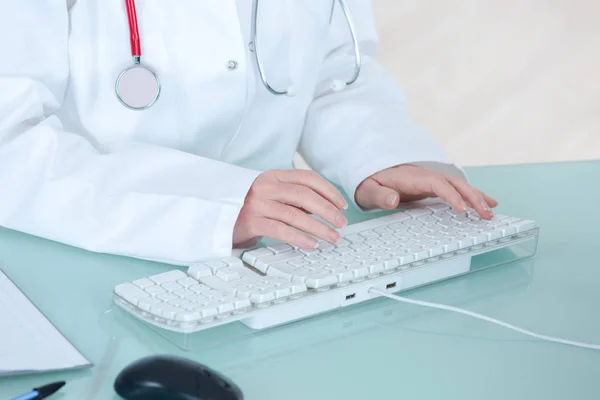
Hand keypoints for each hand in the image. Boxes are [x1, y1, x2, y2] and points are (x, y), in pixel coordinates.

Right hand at [233, 170, 347, 248]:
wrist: (216, 217)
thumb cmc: (247, 207)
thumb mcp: (270, 196)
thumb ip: (293, 199)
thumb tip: (324, 210)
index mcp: (273, 176)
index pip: (307, 178)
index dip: (328, 191)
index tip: (341, 205)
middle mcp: (265, 187)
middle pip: (305, 195)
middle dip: (328, 210)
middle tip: (341, 223)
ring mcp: (257, 204)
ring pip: (296, 215)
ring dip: (319, 228)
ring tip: (332, 237)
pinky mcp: (250, 222)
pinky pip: (280, 230)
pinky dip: (299, 238)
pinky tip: (311, 244)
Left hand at [355, 164, 497, 218]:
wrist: (369, 174)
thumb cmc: (369, 183)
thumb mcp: (368, 191)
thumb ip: (379, 195)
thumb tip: (393, 199)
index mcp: (411, 177)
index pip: (436, 184)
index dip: (451, 195)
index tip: (462, 209)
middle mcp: (425, 176)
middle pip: (454, 183)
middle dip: (472, 197)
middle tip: (486, 213)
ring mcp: (430, 180)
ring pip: (459, 185)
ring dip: (477, 197)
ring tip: (492, 210)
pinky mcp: (432, 186)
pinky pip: (456, 190)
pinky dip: (471, 196)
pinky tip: (485, 204)